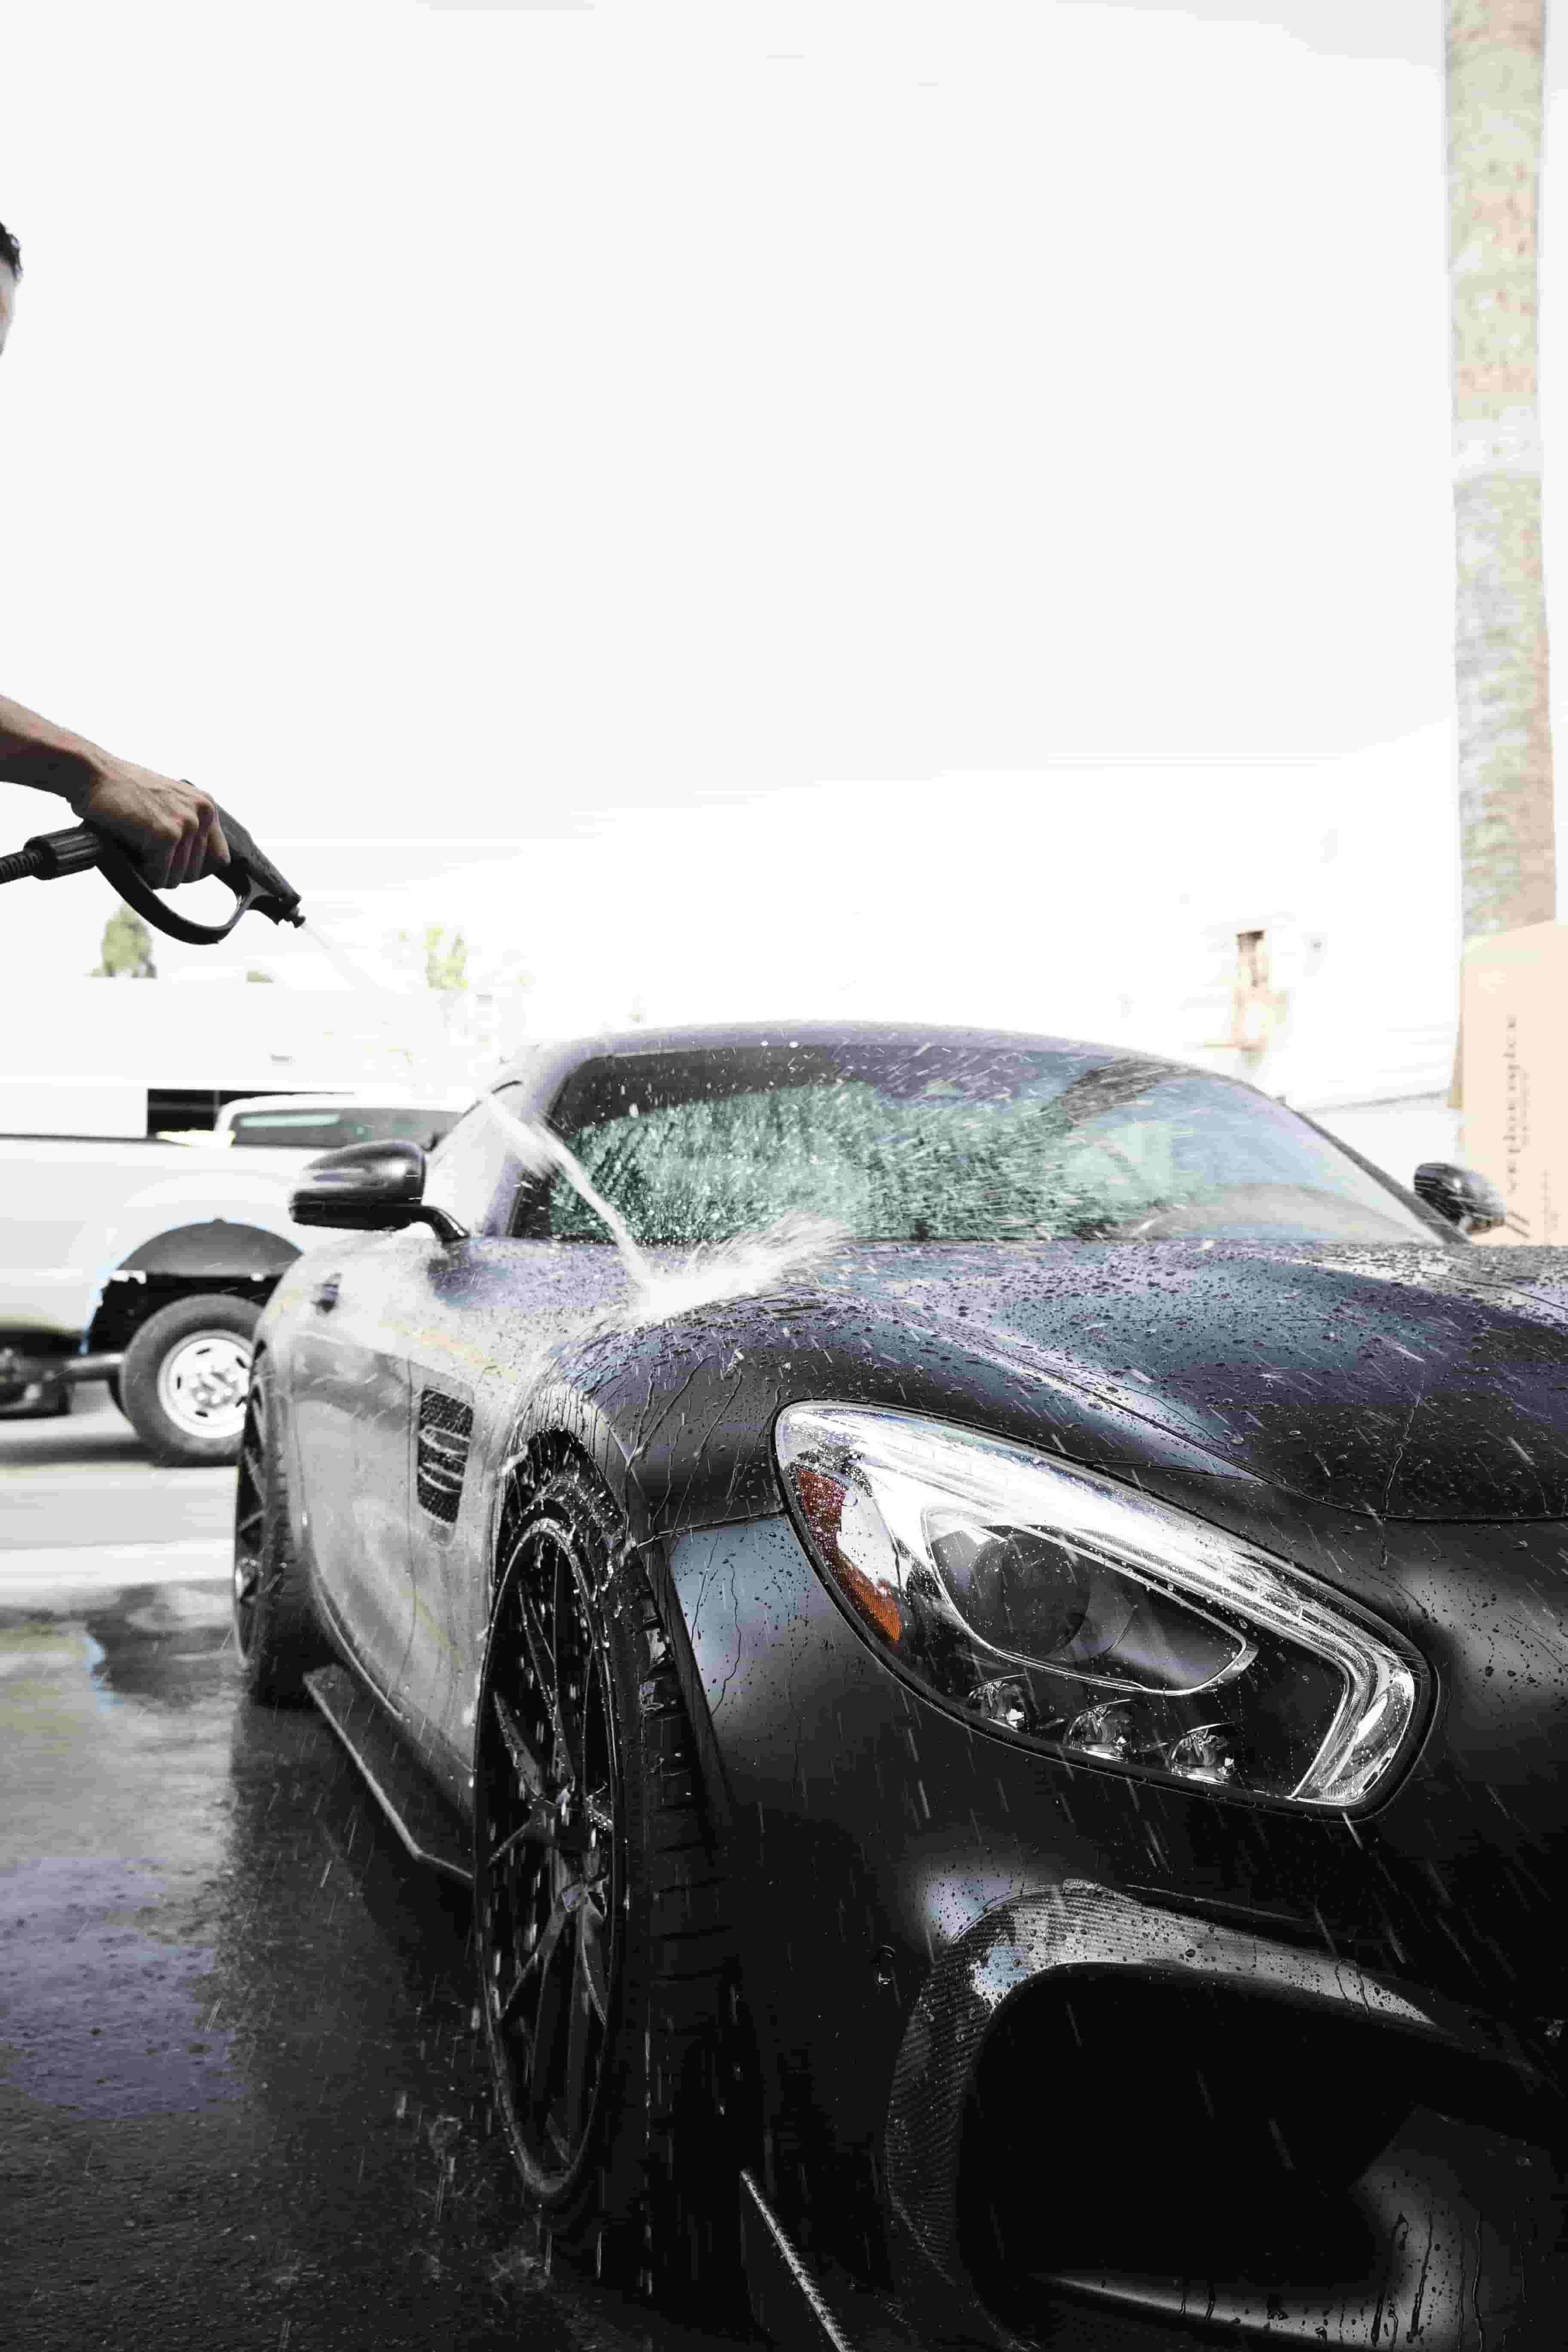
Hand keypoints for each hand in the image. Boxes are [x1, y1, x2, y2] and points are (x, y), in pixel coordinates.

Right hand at [72, 762, 230, 888]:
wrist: (92, 774)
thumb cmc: (121, 793)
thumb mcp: (167, 806)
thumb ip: (187, 830)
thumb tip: (197, 871)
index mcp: (206, 806)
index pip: (219, 860)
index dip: (193, 870)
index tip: (170, 863)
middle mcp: (203, 813)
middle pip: (196, 873)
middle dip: (168, 871)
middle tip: (143, 853)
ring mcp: (186, 823)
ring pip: (177, 878)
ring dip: (153, 872)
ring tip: (133, 848)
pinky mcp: (166, 834)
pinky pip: (159, 876)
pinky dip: (141, 873)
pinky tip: (128, 853)